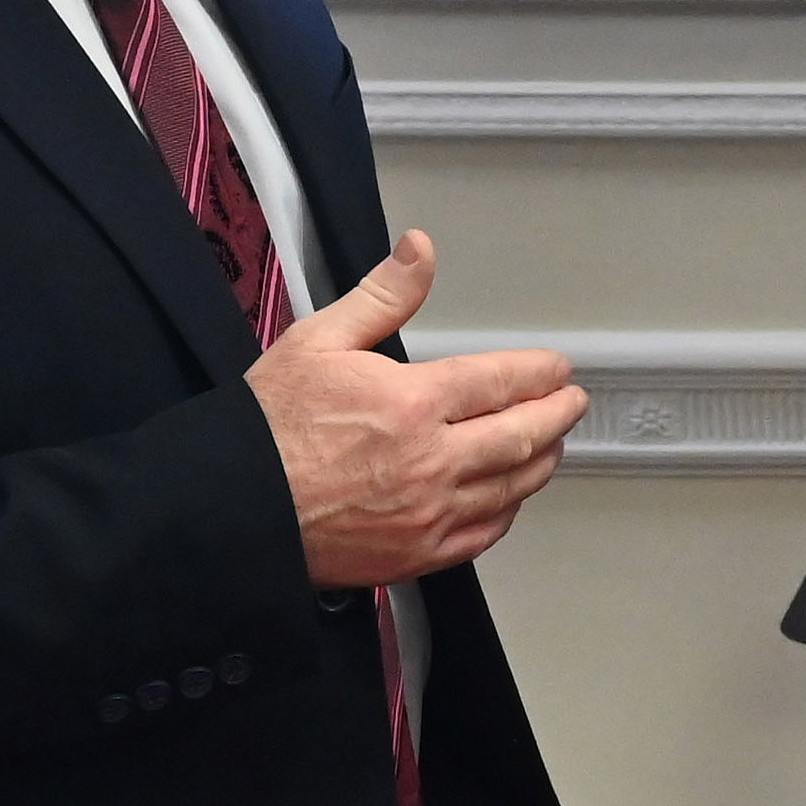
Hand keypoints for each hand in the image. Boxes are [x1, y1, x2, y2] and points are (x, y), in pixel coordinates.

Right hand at [246, 232, 587, 588]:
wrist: (232, 508)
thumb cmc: (268, 427)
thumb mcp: (319, 340)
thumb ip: (382, 295)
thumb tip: (420, 250)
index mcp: (412, 402)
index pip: (501, 382)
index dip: (539, 372)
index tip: (556, 368)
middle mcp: (432, 461)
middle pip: (522, 436)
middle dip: (557, 414)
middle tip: (572, 402)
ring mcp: (429, 513)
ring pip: (511, 487)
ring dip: (541, 461)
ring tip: (551, 443)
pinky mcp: (416, 555)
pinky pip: (483, 535)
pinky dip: (508, 512)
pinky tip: (510, 498)